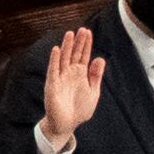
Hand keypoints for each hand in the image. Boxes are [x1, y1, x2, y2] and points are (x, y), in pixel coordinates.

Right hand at [36, 23, 106, 148]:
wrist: (67, 124)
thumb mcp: (93, 92)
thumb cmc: (79, 109)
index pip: (83, 55)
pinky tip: (56, 50)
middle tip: (82, 29)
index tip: (88, 32)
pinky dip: (54, 60)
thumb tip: (100, 58)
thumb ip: (95, 76)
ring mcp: (60, 77)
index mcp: (80, 74)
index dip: (86, 44)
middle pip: (74, 54)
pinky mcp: (52, 84)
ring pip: (63, 58)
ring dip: (66, 46)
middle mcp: (69, 73)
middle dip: (78, 42)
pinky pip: (53, 70)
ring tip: (70, 34)